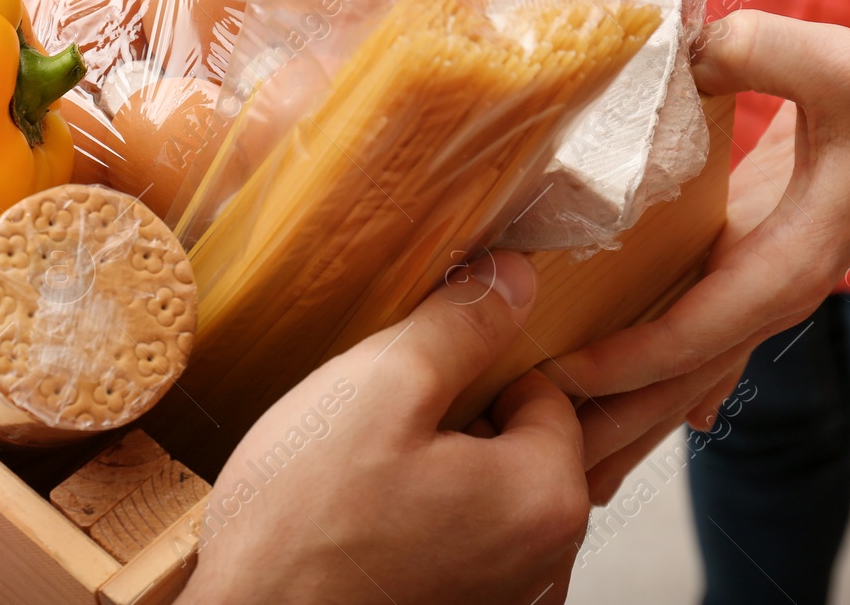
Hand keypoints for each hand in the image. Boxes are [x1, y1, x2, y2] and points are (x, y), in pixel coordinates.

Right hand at [177, 252, 588, 604]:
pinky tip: (367, 524)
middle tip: (382, 433)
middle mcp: (545, 564)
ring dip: (443, 474)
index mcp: (545, 499)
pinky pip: (463, 547)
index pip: (547, 392)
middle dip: (462, 424)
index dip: (476, 373)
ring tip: (367, 479)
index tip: (416, 383)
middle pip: (524, 448)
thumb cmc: (303, 527)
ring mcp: (504, 601)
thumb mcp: (378, 388)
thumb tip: (515, 277)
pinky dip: (427, 525)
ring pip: (489, 498)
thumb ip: (460, 325)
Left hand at [545, 9, 849, 497]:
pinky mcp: (748, 273)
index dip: (626, 358)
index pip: (694, 332)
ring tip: (565, 465)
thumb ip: (756, 52)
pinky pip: (699, 345)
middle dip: (613, 421)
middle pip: (681, 382)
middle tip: (536, 453)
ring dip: (630, 416)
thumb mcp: (836, 62)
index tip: (561, 374)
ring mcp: (759, 290)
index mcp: (787, 265)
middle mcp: (770, 293)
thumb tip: (681, 54)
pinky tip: (643, 425)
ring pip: (686, 375)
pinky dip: (661, 381)